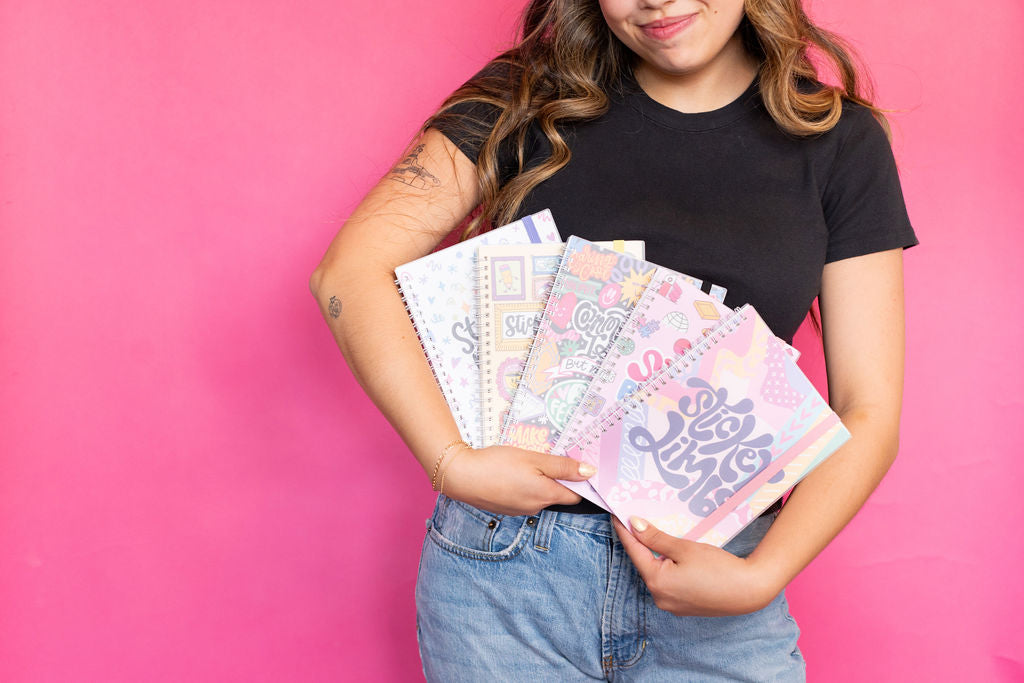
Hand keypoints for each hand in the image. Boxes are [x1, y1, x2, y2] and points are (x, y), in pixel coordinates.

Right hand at [439, 445, 595, 516]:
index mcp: (546, 495)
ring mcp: (520, 510)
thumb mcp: (534, 459)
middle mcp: (536, 507)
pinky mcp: (507, 508)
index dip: (579, 480)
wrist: (461, 476)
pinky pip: (523, 496)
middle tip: (546, 455)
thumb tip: (590, 472)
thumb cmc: (498, 464)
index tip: (576, 463)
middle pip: (557, 493)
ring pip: (539, 494)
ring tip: (525, 460)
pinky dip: (522, 484)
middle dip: (556, 476)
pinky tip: (511, 471)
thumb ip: (562, 466)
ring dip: (538, 479)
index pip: (576, 495)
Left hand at [612, 516, 778, 616]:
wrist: (749, 590)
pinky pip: (669, 582)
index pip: (634, 551)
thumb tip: (634, 525)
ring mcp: (672, 605)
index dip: (624, 531)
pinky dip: (669, 567)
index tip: (615, 515)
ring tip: (656, 534)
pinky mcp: (684, 606)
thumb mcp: (684, 548)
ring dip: (656, 555)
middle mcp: (660, 597)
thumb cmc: (718, 568)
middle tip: (637, 519)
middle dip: (642, 542)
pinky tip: (674, 555)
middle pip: (645, 563)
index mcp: (656, 582)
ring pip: (657, 572)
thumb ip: (656, 538)